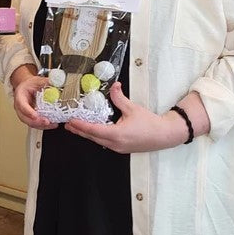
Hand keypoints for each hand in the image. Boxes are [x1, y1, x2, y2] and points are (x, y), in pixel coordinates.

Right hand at [13, 74, 56, 129]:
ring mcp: (24, 113)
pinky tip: (52, 124)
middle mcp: (20, 106)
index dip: (28, 112)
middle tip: (47, 122)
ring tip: (52, 124)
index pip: (22, 105)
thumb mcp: (38, 81)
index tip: (36, 116)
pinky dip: (43, 125)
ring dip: (41, 125)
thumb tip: (57, 84)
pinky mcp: (30, 118)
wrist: (27, 87)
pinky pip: (35, 124)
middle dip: (36, 122)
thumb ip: (47, 83)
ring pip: (30, 123)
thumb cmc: (31, 85)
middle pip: (25, 117)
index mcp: (20, 96)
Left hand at [65, 82, 186, 152]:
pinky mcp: (121, 148)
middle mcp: (115, 144)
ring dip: (87, 134)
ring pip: (97, 141)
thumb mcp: (132, 108)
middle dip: (79, 131)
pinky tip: (93, 131)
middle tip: (68, 124)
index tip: (71, 121)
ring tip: (77, 127)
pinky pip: (104, 143)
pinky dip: (96, 136)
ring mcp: (118, 148)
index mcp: (117, 134)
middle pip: (92, 137)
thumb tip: (114, 86)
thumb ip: (119, 97)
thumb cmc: (151, 124)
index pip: (93, 130)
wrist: (165, 135)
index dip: (80, 126)